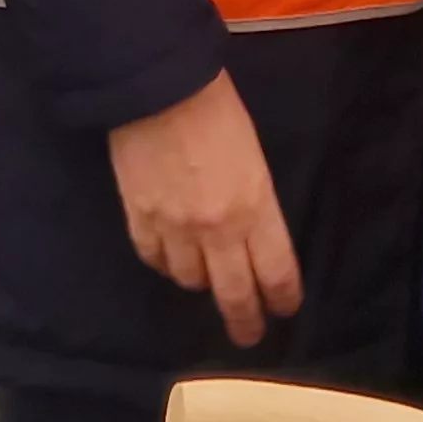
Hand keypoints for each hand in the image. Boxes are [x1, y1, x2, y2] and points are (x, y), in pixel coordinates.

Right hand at [108, 73, 300, 346]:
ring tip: (205, 276)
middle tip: (248, 334)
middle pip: (234, 293)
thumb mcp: (252, 156)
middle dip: (244, 319)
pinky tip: (169, 257)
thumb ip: (254, 201)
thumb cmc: (216, 108)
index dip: (282, 298)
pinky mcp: (138, 219)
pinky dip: (164, 262)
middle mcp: (217, 229)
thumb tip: (247, 228)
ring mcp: (174, 228)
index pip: (275, 272)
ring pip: (190, 280)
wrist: (158, 86)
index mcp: (255, 207)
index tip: (284, 309)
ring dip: (200, 281)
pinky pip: (153, 259)